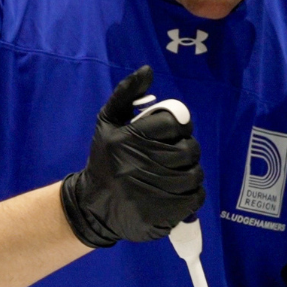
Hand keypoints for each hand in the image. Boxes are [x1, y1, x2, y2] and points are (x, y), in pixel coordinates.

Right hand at [60, 66, 203, 247]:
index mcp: (127, 139)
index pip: (173, 122)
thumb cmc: (105, 160)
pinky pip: (195, 199)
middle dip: (187, 149)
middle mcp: (137, 165)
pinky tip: (177, 191)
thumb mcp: (108, 122)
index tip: (175, 131)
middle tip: (176, 154)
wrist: (92, 207)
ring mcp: (150, 193)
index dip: (180, 124)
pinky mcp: (160, 216)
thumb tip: (147, 71)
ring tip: (176, 173)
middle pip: (189, 149)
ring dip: (190, 172)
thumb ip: (127, 94)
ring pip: (195, 175)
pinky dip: (192, 194)